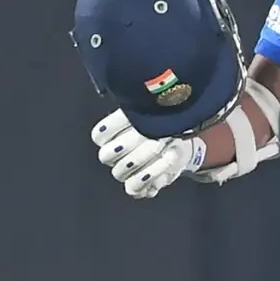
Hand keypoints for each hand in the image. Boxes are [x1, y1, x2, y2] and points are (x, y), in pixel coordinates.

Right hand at [91, 109, 205, 198]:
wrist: (180, 149)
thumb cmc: (163, 128)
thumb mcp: (155, 114)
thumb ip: (145, 107)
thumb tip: (147, 93)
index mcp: (111, 135)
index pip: (99, 135)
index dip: (115, 129)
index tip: (136, 120)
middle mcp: (112, 155)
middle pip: (107, 155)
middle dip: (135, 145)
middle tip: (159, 137)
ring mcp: (123, 172)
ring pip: (121, 171)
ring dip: (146, 159)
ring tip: (169, 148)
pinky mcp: (136, 187)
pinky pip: (134, 187)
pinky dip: (151, 175)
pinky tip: (168, 163)